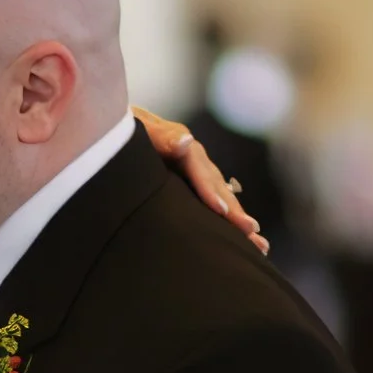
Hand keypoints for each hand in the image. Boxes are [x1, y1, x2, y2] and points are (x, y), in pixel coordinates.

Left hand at [134, 105, 269, 255]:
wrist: (114, 128)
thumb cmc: (121, 130)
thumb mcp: (138, 128)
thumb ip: (160, 135)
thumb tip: (185, 141)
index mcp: (182, 147)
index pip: (201, 172)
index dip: (210, 191)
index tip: (222, 211)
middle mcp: (194, 160)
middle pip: (217, 187)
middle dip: (235, 211)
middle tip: (252, 235)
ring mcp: (192, 172)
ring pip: (219, 197)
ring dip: (237, 219)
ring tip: (258, 244)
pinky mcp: (187, 183)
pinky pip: (209, 201)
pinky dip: (224, 218)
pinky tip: (237, 235)